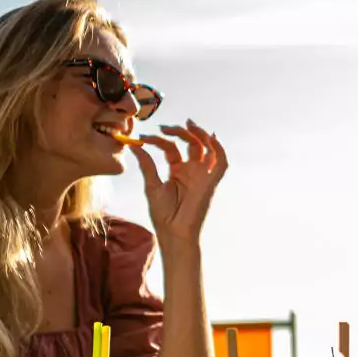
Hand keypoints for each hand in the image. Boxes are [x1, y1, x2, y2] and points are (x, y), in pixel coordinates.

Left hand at [131, 119, 228, 251]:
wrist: (173, 232)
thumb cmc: (163, 214)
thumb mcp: (152, 185)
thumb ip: (147, 165)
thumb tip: (135, 146)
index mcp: (178, 171)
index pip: (171, 147)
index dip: (159, 140)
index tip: (143, 137)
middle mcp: (192, 170)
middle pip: (191, 143)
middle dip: (181, 131)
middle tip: (166, 127)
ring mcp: (202, 175)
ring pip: (207, 148)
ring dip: (201, 134)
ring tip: (189, 124)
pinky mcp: (211, 182)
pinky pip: (221, 163)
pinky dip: (219, 149)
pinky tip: (211, 137)